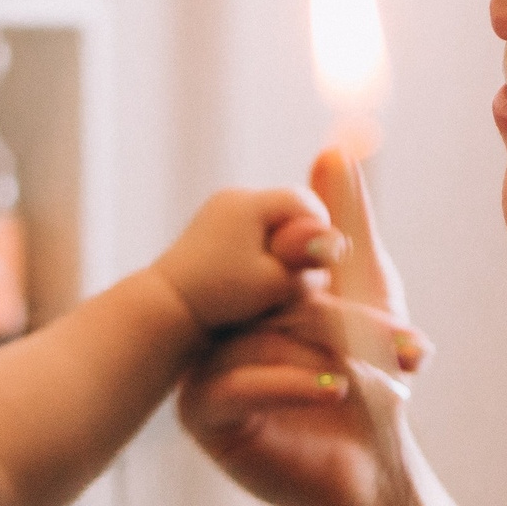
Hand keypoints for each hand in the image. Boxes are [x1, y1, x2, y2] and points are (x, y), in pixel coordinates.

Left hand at [145, 185, 338, 336]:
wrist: (164, 307)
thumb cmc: (221, 296)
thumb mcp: (275, 282)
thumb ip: (310, 262)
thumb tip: (341, 242)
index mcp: (251, 203)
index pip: (307, 205)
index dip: (323, 236)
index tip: (322, 269)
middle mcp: (232, 198)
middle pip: (289, 213)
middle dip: (301, 242)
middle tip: (303, 278)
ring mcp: (218, 211)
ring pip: (270, 225)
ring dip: (281, 250)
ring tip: (277, 285)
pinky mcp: (209, 229)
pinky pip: (250, 235)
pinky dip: (259, 255)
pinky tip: (256, 285)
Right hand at [177, 149, 427, 505]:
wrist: (365, 470)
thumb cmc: (369, 379)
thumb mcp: (366, 289)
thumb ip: (347, 222)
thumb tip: (333, 144)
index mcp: (249, 293)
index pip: (279, 260)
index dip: (330, 269)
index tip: (378, 292)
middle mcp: (218, 326)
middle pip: (271, 301)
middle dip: (350, 323)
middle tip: (411, 347)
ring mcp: (203, 369)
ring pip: (260, 341)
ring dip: (333, 360)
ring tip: (386, 382)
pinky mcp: (202, 414)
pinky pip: (238, 384)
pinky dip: (293, 384)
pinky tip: (337, 391)